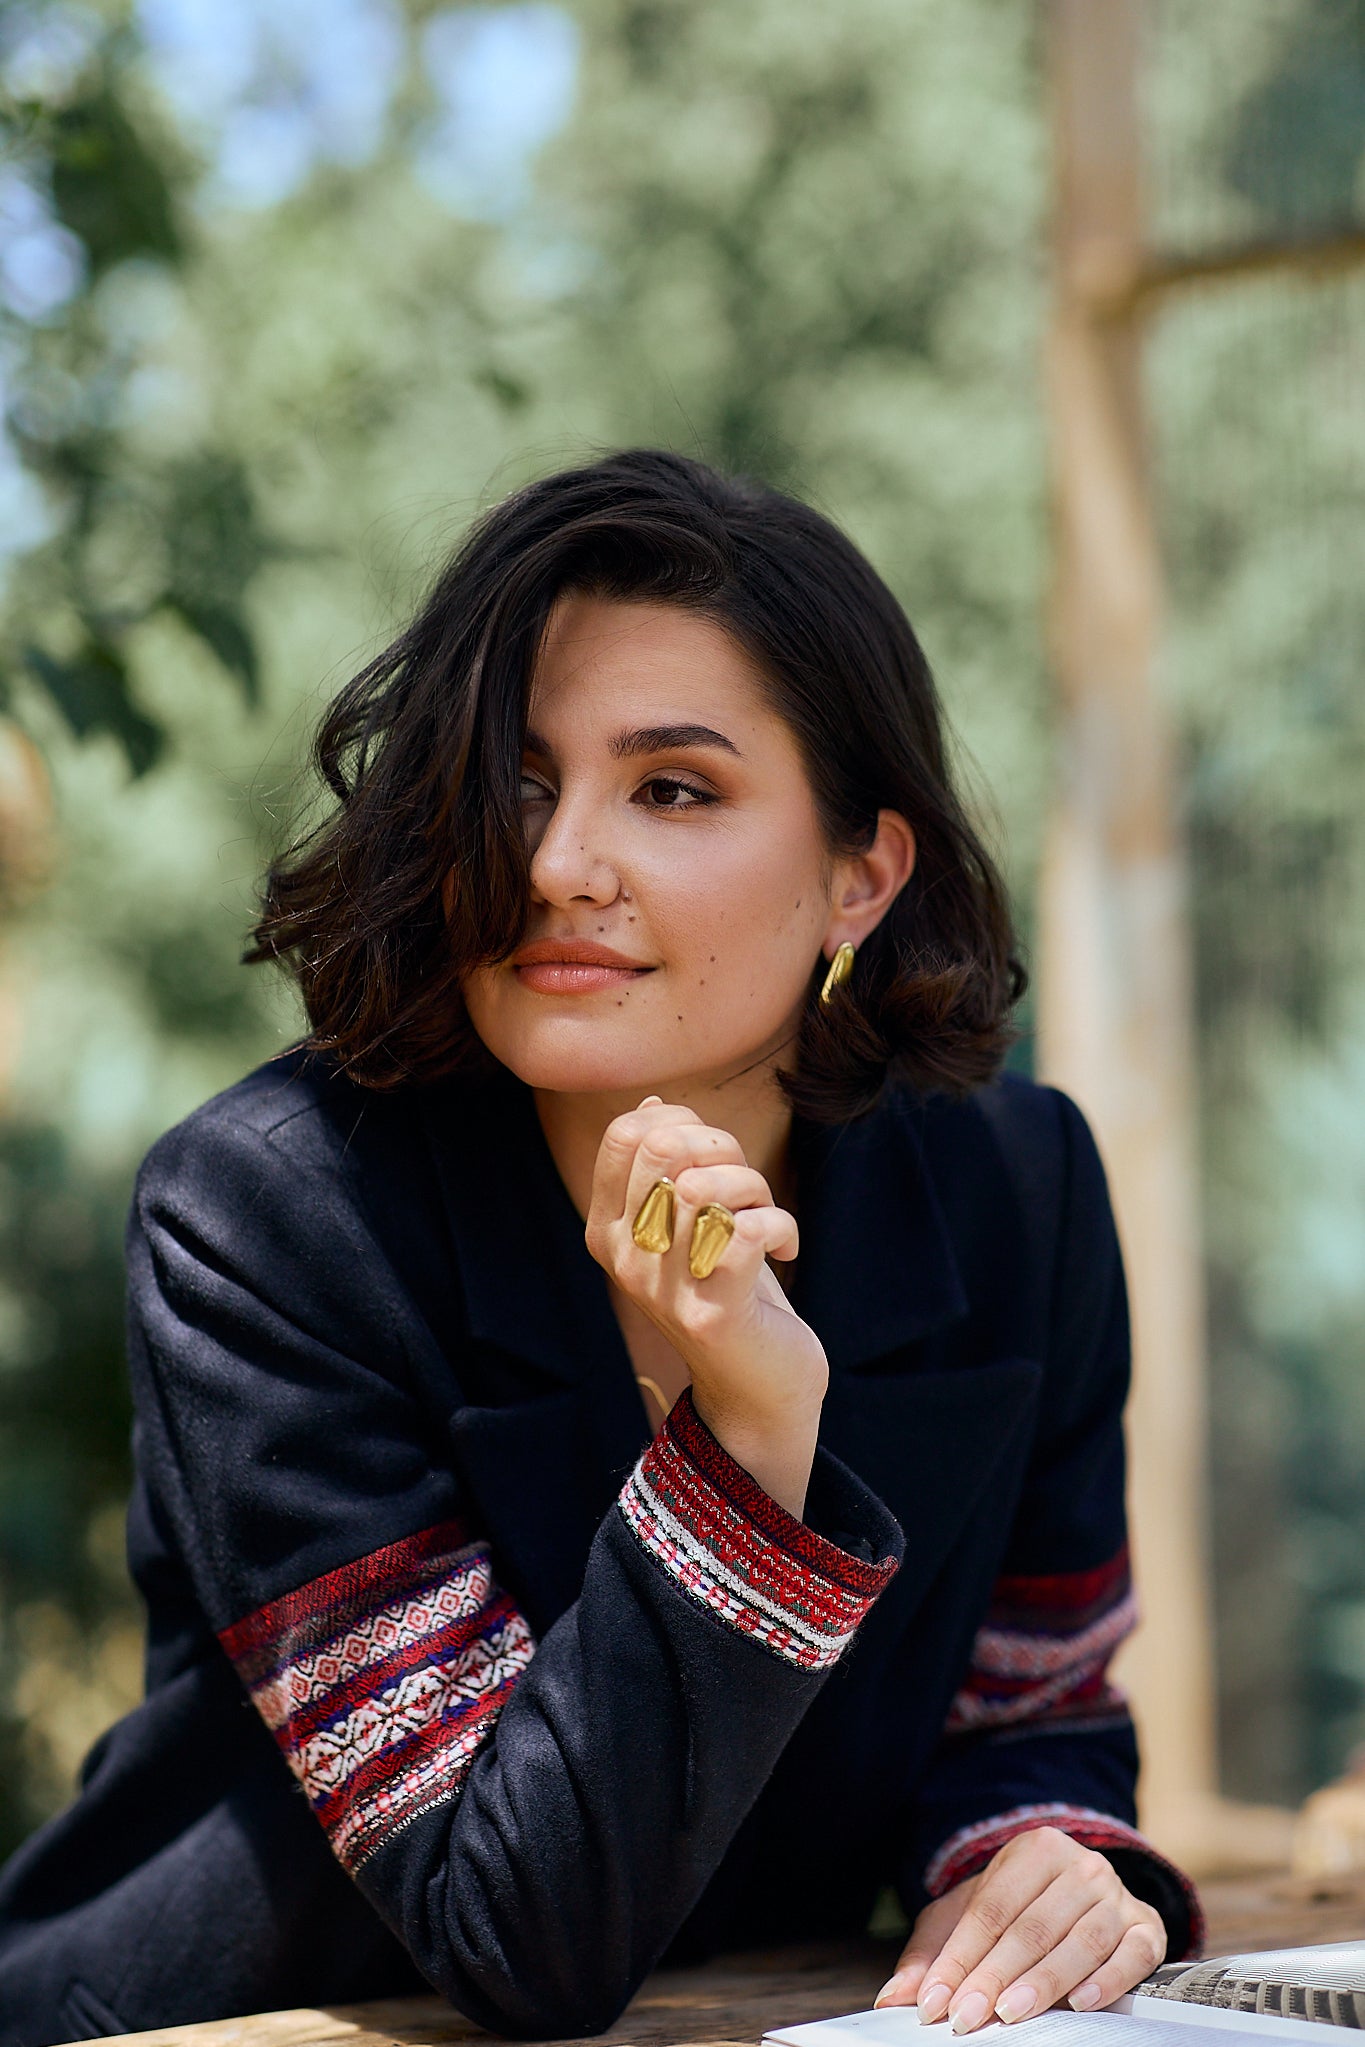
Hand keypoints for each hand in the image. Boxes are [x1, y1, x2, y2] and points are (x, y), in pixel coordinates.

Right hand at [584, 1096, 827, 1515]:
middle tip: (745, 1185)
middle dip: (722, 1147)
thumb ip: (663, 1170)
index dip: (683, 1121)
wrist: (756, 1391)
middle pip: (664, 1148)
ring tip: (764, 1217)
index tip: (713, 1155)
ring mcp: (664, 1288)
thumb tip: (651, 1106)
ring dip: (755, 1187)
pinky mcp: (712, 1314)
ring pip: (706, 1184)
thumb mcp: (684, 1227)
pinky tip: (785, 1247)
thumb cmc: (726, 1294)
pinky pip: (746, 1229)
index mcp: (608, 1230)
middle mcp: (625, 1259)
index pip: (628, 1134)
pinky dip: (780, 1224)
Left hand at [876, 1827, 1166, 2028]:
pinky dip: (1108, 1979)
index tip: (936, 2004)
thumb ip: (931, 1955)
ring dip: (1044, 1982)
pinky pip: (1132, 1954)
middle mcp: (1079, 1866)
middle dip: (994, 1977)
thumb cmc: (1016, 1911)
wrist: (1083, 1896)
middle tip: (967, 2018)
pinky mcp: (1147, 1928)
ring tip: (1012, 2014)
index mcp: (1033, 1850)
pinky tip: (1081, 2003)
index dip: (961, 1959)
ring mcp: (1117, 1896)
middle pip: (1031, 1927)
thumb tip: (891, 1999)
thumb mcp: (967, 1917)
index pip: (990, 1910)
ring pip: (1080, 1940)